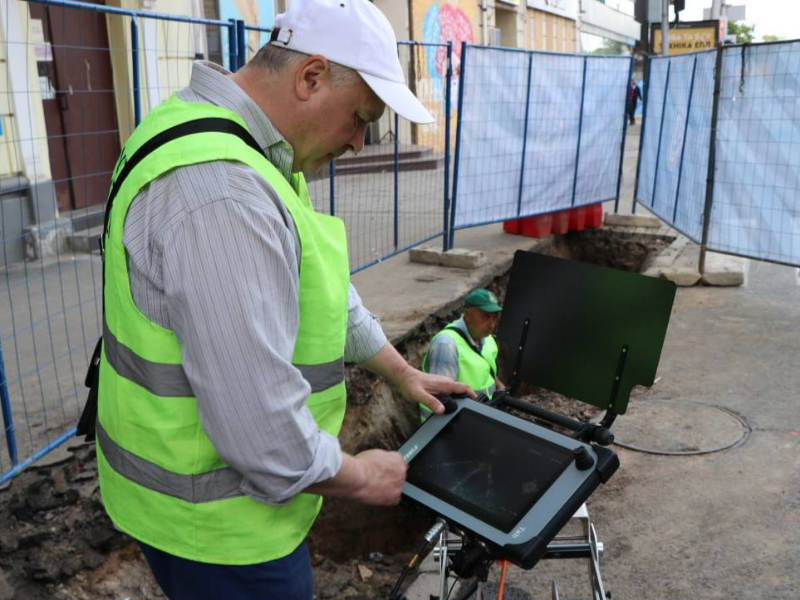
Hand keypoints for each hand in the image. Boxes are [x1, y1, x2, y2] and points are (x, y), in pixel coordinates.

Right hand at [351, 449, 407, 505]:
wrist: (357, 477)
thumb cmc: (361, 465)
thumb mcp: (374, 454)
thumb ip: (383, 458)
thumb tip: (382, 462)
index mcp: (397, 459)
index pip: (399, 463)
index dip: (391, 467)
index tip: (386, 470)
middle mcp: (401, 472)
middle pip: (399, 476)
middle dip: (391, 478)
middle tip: (379, 479)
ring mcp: (399, 485)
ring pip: (397, 488)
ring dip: (389, 488)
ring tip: (377, 488)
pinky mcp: (394, 498)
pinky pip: (394, 500)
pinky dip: (387, 499)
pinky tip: (379, 496)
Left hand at [359, 342, 474, 414]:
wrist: (403, 377)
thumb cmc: (410, 384)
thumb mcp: (419, 395)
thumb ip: (431, 402)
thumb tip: (442, 410)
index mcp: (444, 383)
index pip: (463, 387)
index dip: (472, 393)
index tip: (477, 401)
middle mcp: (445, 383)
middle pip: (461, 391)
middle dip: (467, 399)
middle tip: (468, 411)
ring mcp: (442, 385)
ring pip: (455, 392)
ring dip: (459, 400)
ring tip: (459, 412)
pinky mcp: (438, 387)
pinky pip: (449, 394)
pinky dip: (452, 400)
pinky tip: (447, 408)